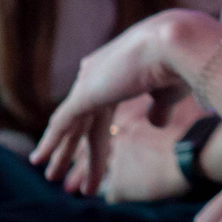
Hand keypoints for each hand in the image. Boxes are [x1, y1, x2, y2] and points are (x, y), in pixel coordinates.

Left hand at [32, 10, 221, 194]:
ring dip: (62, 152)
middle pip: (84, 119)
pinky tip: (39, 160)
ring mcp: (89, 82)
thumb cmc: (181, 65)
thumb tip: (155, 123)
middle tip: (63, 170)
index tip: (97, 158)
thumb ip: (158, 108)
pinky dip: (50, 142)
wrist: (178, 45)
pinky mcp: (84, 93)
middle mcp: (97, 72)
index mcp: (118, 68)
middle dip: (74, 147)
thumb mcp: (168, 93)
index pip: (102, 109)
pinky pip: (63, 123)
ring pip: (71, 125)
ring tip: (51, 177)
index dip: (98, 135)